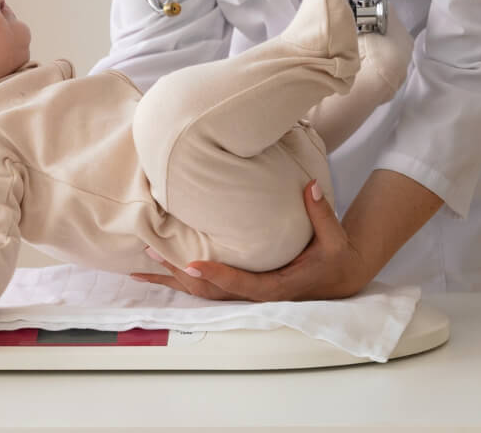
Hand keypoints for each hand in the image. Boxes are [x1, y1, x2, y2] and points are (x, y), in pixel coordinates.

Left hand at [130, 180, 376, 300]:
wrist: (339, 275)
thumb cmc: (336, 256)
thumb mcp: (334, 237)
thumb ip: (321, 213)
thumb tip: (310, 187)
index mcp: (278, 286)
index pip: (241, 285)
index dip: (216, 275)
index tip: (191, 264)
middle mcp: (257, 293)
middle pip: (211, 292)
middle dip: (180, 275)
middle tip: (151, 254)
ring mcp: (247, 291)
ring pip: (203, 292)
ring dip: (172, 279)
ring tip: (141, 265)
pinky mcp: (242, 284)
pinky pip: (208, 284)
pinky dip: (182, 277)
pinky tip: (160, 267)